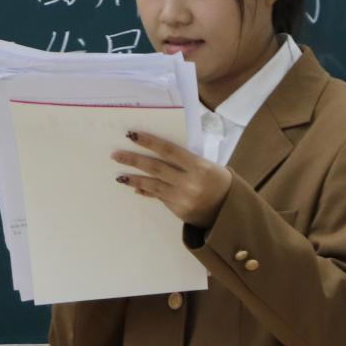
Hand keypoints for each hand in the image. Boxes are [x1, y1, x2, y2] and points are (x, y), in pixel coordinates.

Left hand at [113, 131, 233, 228]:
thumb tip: (157, 154)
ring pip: (152, 185)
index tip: (132, 135)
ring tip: (119, 175)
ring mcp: (182, 198)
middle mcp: (189, 183)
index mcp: (199, 167)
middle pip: (156, 168)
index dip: (149, 142)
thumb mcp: (206, 165)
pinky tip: (134, 185)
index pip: (169, 151)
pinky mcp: (178, 210)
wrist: (229, 209)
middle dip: (133, 160)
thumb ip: (184, 159)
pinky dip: (146, 190)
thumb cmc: (217, 180)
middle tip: (116, 155)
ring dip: (133, 179)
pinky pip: (158, 197)